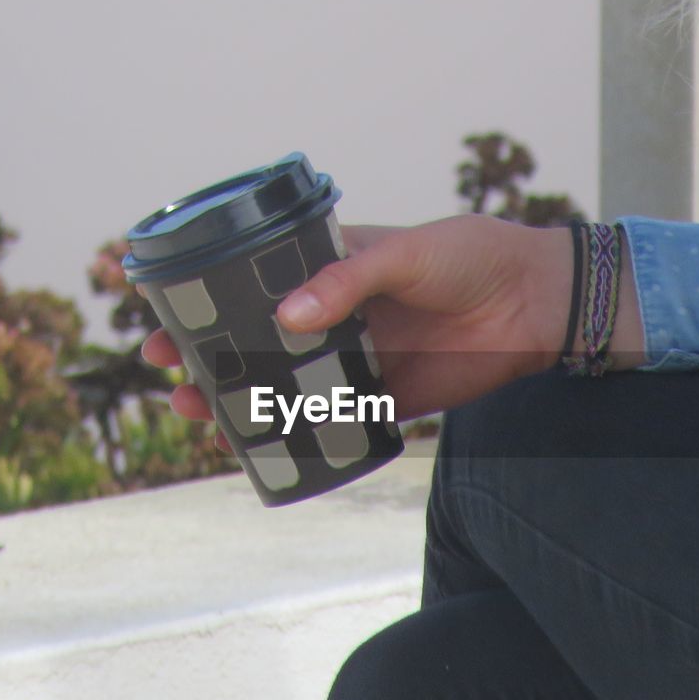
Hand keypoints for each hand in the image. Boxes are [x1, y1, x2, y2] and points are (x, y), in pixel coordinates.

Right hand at [141, 213, 641, 431]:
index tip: (163, 314)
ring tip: (201, 415)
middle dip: (211, 359)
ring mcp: (358, 360)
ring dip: (243, 402)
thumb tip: (288, 315)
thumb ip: (349, 278)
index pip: (256, 282)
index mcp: (332, 270)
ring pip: (287, 387)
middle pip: (259, 342)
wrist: (535, 302)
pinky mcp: (389, 399)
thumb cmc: (472, 256)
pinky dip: (300, 436)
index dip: (209, 298)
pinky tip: (264, 446)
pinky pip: (336, 423)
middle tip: (170, 376)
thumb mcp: (406, 252)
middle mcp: (336, 317)